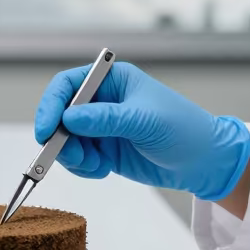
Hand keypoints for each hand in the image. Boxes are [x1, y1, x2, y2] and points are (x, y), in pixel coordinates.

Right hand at [34, 61, 249, 198]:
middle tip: (73, 156)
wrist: (204, 162)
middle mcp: (101, 101)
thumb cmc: (183, 129)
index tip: (45, 131)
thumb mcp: (144, 121)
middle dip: (59, 137)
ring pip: (64, 140)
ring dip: (72, 156)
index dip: (51, 105)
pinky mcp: (103, 149)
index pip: (68, 85)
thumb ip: (106, 119)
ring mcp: (100, 127)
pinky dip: (82, 167)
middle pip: (59, 114)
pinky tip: (103, 170)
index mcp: (111, 80)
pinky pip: (77, 158)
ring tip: (96, 165)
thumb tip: (68, 117)